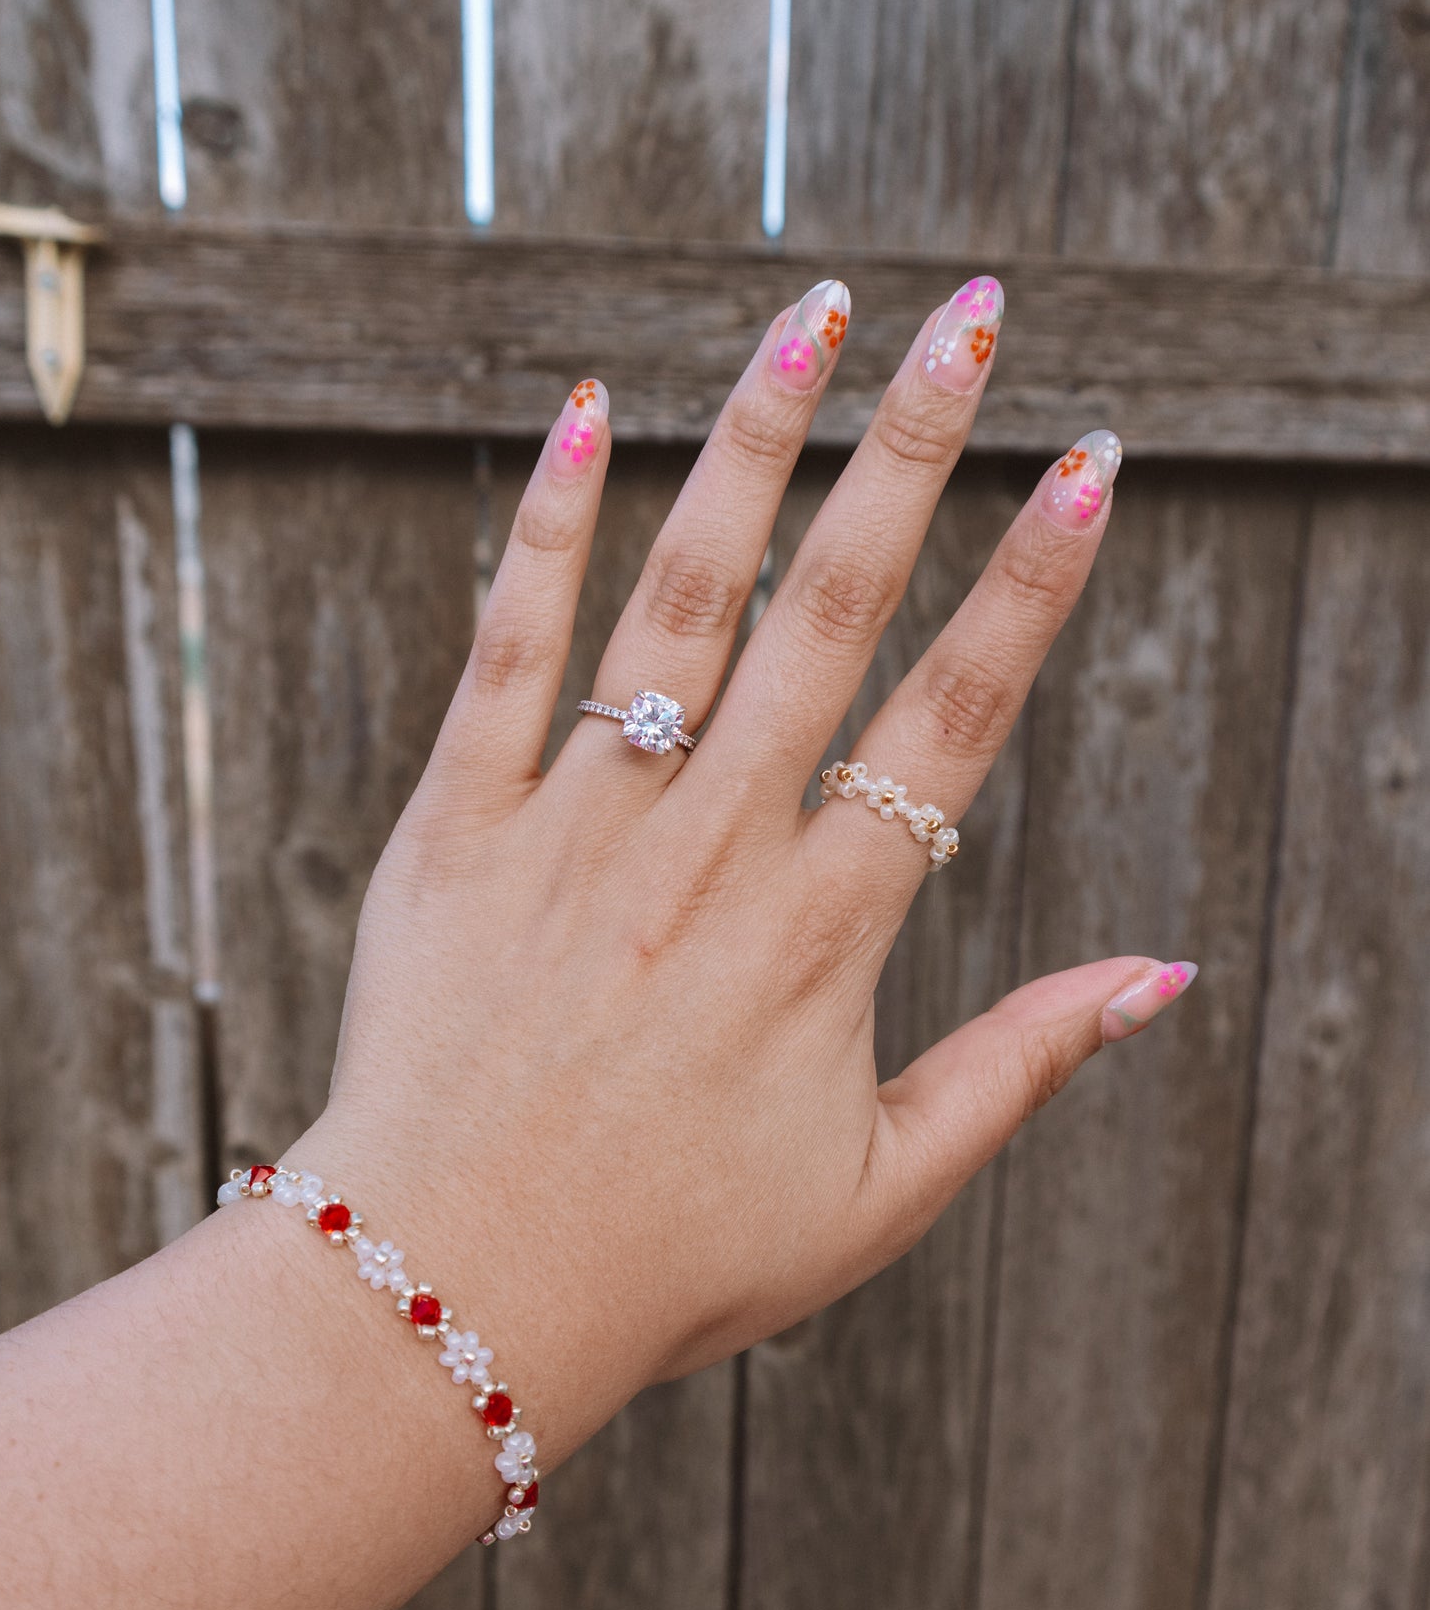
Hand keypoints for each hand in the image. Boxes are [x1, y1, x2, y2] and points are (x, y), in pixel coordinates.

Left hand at [293, 277, 1195, 1467]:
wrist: (446, 1294)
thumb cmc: (673, 1261)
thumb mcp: (879, 1191)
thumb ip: (1019, 1069)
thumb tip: (1163, 976)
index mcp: (821, 934)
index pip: (956, 721)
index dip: (1034, 584)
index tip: (1093, 461)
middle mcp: (708, 853)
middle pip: (831, 615)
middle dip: (913, 450)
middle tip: (971, 316)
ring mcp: (574, 828)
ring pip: (678, 599)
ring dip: (752, 446)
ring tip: (812, 315)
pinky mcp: (454, 830)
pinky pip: (505, 654)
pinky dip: (546, 532)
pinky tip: (586, 413)